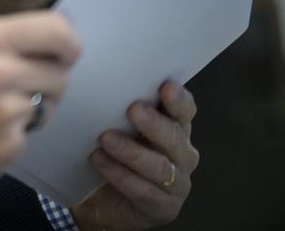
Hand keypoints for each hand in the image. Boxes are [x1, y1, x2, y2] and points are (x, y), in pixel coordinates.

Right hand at [0, 12, 80, 201]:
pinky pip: (27, 136)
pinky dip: (10, 136)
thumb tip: (32, 30)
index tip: (64, 51)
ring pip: (46, 106)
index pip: (57, 31)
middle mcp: (0, 73)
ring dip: (27, 108)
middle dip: (46, 80)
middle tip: (18, 86)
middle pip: (60, 73)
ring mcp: (6, 113)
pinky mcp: (8, 147)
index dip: (67, 42)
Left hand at [71, 82, 198, 229]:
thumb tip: (102, 77)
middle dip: (155, 123)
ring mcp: (177, 184)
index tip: (165, 86)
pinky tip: (99, 161)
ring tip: (105, 138)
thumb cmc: (111, 153)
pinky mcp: (163, 207)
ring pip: (160, 167)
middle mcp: (182, 155)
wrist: (100, 201)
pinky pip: (144, 191)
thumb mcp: (116, 126)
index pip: (185, 111)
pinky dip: (120, 175)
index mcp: (175, 128)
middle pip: (175, 138)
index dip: (179, 100)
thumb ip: (119, 108)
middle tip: (133, 109)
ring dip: (132, 152)